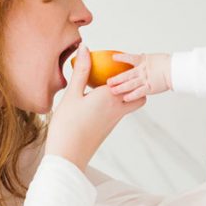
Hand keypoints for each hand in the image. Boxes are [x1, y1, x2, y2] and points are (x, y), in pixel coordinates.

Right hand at [45, 46, 145, 168]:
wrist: (67, 157)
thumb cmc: (67, 126)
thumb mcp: (71, 94)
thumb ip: (81, 71)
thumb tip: (85, 48)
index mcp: (110, 97)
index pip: (126, 76)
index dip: (127, 66)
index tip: (118, 57)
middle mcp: (118, 108)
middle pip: (138, 93)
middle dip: (133, 82)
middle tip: (118, 72)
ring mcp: (115, 120)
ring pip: (131, 103)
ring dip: (124, 93)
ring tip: (106, 83)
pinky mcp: (109, 128)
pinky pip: (119, 111)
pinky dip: (115, 102)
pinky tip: (96, 99)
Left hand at [106, 53, 171, 101]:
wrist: (175, 69)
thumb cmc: (168, 63)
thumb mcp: (155, 58)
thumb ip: (146, 59)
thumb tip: (142, 55)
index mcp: (144, 61)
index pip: (130, 58)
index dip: (121, 57)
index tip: (113, 57)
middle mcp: (142, 70)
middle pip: (126, 75)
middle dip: (116, 79)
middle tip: (108, 82)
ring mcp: (145, 79)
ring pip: (129, 84)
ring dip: (120, 88)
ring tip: (112, 90)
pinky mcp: (150, 87)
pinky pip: (138, 92)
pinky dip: (131, 96)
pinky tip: (125, 98)